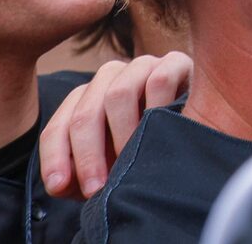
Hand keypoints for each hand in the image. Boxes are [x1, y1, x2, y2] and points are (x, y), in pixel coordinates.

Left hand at [40, 49, 190, 196]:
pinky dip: (157, 110)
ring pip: (118, 95)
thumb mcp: (110, 167)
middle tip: (97, 188)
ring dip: (121, 136)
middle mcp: (109, 79)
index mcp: (86, 101)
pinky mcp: (175, 63)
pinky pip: (159, 81)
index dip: (55, 158)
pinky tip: (160, 134)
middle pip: (85, 113)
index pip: (59, 127)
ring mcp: (141, 67)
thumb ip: (80, 176)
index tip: (60, 187)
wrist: (196, 133)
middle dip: (87, 155)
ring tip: (130, 163)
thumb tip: (59, 184)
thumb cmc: (146, 153)